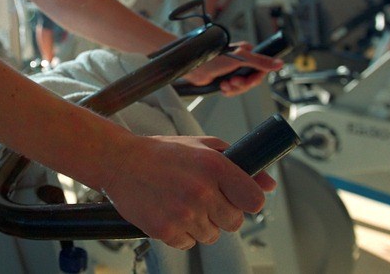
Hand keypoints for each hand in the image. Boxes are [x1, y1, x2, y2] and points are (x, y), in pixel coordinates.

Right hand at [103, 135, 275, 248]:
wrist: (120, 161)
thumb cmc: (161, 152)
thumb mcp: (202, 146)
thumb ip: (238, 162)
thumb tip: (269, 184)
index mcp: (214, 166)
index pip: (254, 201)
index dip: (247, 201)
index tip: (238, 198)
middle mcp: (201, 191)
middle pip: (235, 223)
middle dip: (222, 213)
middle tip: (202, 198)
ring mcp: (183, 213)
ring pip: (211, 235)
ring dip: (200, 224)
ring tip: (181, 202)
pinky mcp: (165, 231)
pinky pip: (188, 244)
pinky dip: (180, 233)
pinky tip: (169, 211)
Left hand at [183, 42, 282, 96]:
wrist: (194, 67)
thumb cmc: (213, 58)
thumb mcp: (240, 58)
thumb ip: (260, 62)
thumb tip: (279, 64)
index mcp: (247, 53)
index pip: (261, 68)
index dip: (255, 77)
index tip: (249, 79)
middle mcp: (241, 61)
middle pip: (252, 79)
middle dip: (242, 84)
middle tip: (233, 81)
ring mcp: (233, 70)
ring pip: (242, 86)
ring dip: (234, 88)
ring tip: (225, 83)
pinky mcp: (225, 79)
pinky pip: (233, 90)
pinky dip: (228, 90)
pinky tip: (221, 86)